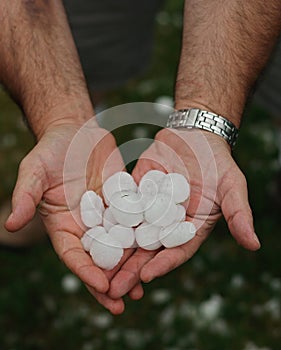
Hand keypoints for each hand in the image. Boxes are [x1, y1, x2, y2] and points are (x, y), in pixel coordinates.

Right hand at [4, 121, 139, 312]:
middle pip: (98, 259)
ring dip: (130, 267)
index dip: (85, 272)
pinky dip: (145, 236)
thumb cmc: (51, 150)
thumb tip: (9, 226)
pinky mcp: (124, 201)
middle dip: (109, 282)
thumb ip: (25, 197)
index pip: (73, 254)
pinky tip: (157, 248)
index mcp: (63, 225)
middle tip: (122, 304)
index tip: (102, 286)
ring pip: (119, 245)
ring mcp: (107, 214)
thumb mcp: (35, 171)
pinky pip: (136, 220)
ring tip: (143, 287)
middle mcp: (86, 225)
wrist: (75, 132)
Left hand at [107, 128, 259, 299]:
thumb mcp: (232, 186)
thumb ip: (239, 213)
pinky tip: (90, 233)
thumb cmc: (217, 161)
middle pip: (148, 251)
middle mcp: (167, 224)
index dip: (163, 264)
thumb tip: (254, 244)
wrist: (194, 136)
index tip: (147, 276)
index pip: (177, 251)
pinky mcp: (133, 193)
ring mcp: (148, 209)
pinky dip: (105, 221)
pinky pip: (119, 208)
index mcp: (190, 228)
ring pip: (129, 234)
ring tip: (96, 269)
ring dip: (114, 252)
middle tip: (113, 289)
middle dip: (131, 269)